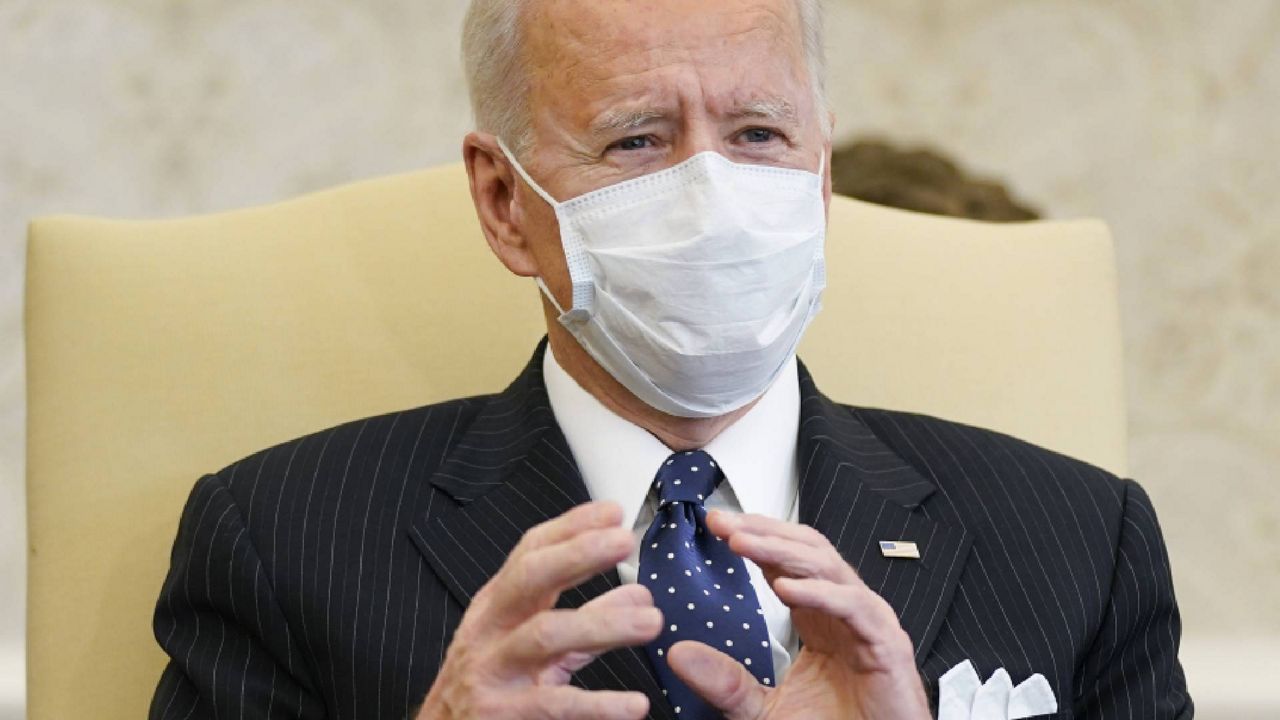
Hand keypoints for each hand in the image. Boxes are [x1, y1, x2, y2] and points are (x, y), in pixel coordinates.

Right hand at [416, 501, 661, 719]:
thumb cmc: (490, 687)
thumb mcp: (536, 647)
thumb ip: (588, 619)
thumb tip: (638, 594)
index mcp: (499, 605)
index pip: (532, 552)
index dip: (571, 527)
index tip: (613, 512)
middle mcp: (492, 630)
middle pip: (531, 578)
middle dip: (578, 554)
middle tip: (624, 541)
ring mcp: (493, 670)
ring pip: (545, 635)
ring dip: (603, 625)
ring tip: (651, 621)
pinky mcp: (500, 714)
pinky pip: (553, 705)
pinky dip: (598, 705)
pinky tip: (633, 705)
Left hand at [664, 510, 930, 719]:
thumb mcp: (763, 708)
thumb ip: (725, 681)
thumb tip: (679, 654)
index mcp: (820, 617)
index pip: (787, 561)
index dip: (754, 538)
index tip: (715, 525)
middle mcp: (845, 612)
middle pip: (806, 551)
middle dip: (762, 532)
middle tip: (722, 523)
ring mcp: (868, 623)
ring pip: (826, 567)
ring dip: (781, 550)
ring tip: (743, 543)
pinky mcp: (886, 645)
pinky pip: (853, 606)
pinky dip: (819, 593)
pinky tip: (785, 587)